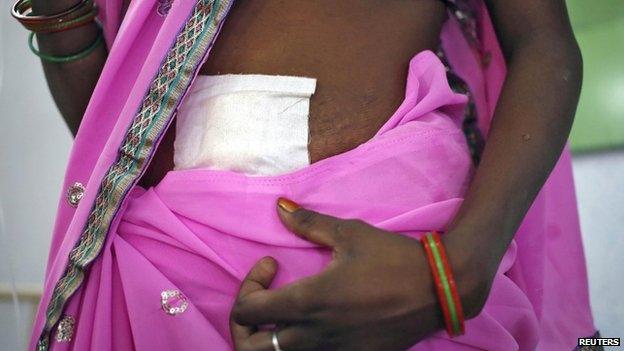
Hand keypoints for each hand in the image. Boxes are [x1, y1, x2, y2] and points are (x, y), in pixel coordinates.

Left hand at [229, 198, 488, 350]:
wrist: (439, 290)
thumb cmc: (392, 258)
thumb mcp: (349, 233)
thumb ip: (309, 223)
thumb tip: (279, 206)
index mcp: (308, 301)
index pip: (246, 310)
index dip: (248, 285)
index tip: (271, 265)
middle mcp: (314, 334)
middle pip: (250, 347)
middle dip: (244, 325)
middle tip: (263, 300)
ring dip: (270, 337)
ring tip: (284, 312)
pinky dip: (300, 345)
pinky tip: (315, 322)